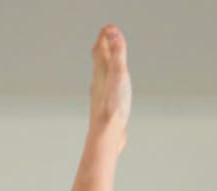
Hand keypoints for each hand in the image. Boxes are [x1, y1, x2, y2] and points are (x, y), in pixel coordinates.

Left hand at [89, 24, 130, 154]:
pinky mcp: (105, 109)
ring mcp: (101, 97)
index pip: (100, 49)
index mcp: (101, 73)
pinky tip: (111, 91)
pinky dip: (109, 84)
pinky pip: (106, 91)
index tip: (108, 28)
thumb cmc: (112, 107)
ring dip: (105, 66)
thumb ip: (117, 53)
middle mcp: (98, 83)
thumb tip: (112, 31)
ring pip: (101, 76)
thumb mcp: (118, 74)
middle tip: (105, 39)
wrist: (106, 136)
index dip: (104, 37)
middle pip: (98, 62)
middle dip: (102, 48)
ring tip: (107, 62)